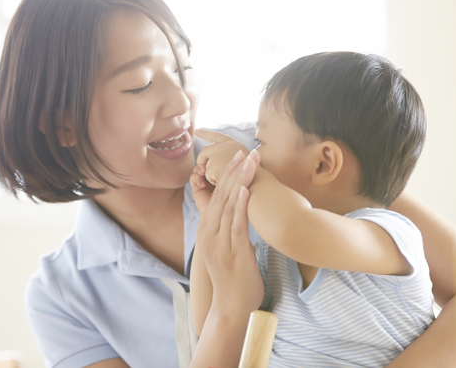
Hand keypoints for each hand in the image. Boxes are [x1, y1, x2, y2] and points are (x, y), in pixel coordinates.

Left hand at [194, 129, 249, 185]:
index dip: (206, 134)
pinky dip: (213, 181)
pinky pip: (208, 176)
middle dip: (201, 159)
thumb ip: (230, 159)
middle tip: (200, 168)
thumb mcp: (243, 162)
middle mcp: (225, 146)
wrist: (257, 182)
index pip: (217, 136)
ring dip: (213, 175)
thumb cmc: (254, 176)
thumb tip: (215, 162)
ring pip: (207, 166)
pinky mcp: (213, 165)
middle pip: (206, 151)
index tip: (196, 131)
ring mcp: (218, 154)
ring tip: (225, 179)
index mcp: (234, 144)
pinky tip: (224, 183)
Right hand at [198, 149, 263, 316]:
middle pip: (220, 195)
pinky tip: (244, 190)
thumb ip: (230, 227)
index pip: (216, 195)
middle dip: (233, 171)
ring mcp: (219, 243)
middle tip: (245, 150)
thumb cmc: (233, 276)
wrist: (231, 306)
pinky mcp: (232, 252)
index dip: (227, 174)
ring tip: (248, 162)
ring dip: (239, 181)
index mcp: (207, 229)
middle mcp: (209, 233)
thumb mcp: (227, 246)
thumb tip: (241, 208)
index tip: (238, 155)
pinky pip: (235, 224)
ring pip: (227, 205)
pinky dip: (239, 205)